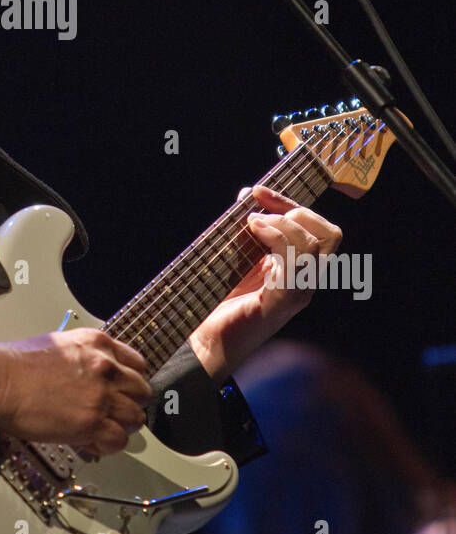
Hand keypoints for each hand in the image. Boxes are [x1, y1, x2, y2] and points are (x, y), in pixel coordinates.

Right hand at [0, 329, 151, 455]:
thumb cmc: (18, 364)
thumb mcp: (62, 344)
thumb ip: (87, 356)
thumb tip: (96, 375)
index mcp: (99, 344)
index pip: (138, 365)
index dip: (130, 382)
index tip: (124, 391)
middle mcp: (105, 367)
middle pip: (142, 392)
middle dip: (129, 404)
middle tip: (114, 413)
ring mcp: (101, 396)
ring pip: (135, 418)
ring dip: (120, 427)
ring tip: (102, 429)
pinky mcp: (92, 423)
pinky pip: (119, 440)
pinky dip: (108, 445)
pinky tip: (92, 442)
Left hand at [188, 184, 341, 385]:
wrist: (204, 341)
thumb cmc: (218, 301)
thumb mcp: (237, 254)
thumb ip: (247, 227)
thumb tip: (249, 194)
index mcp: (298, 269)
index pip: (318, 228)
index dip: (291, 203)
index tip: (259, 192)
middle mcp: (305, 282)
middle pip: (329, 235)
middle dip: (295, 210)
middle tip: (258, 211)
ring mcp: (298, 293)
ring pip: (317, 245)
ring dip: (282, 223)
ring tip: (252, 223)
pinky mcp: (282, 303)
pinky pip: (296, 264)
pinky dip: (276, 236)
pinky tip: (253, 231)